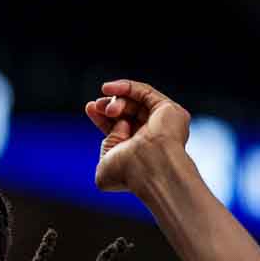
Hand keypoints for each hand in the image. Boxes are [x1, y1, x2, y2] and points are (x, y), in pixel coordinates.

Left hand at [85, 78, 190, 193]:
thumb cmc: (127, 174)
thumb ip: (107, 148)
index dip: (103, 117)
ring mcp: (163, 123)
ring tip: (107, 109)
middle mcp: (152, 137)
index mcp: (139, 152)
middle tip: (96, 106)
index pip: (119, 128)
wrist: (149, 168)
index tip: (90, 108)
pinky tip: (108, 89)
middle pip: (127, 112)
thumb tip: (118, 126)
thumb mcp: (105, 165)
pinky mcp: (169, 110)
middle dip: (108, 106)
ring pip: (135, 101)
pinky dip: (125, 87)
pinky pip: (145, 91)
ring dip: (116, 100)